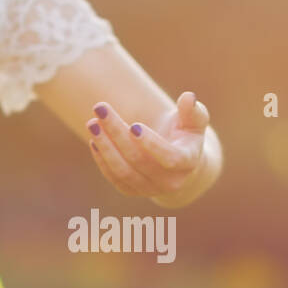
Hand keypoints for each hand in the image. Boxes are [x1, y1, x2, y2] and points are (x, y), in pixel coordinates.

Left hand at [85, 91, 212, 205]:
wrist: (178, 161)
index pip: (170, 158)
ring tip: (92, 123)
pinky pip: (114, 177)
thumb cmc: (186, 135)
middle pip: (139, 160)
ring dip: (105, 147)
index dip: (151, 144)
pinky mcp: (132, 190)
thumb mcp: (194, 121)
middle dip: (117, 133)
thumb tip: (189, 97)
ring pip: (123, 171)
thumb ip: (193, 110)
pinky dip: (102, 159)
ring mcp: (150, 189)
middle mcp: (170, 182)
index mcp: (187, 163)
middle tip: (101, 109)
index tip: (134, 125)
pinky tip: (95, 139)